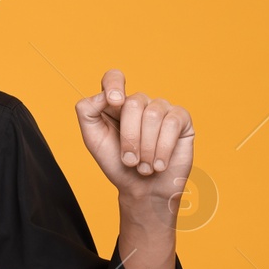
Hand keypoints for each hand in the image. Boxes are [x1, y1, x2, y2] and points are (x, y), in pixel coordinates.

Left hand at [75, 69, 194, 207]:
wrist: (143, 191)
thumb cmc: (118, 164)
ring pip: (152, 115)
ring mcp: (161, 108)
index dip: (114, 85)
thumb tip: (104, 94)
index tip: (114, 101)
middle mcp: (139, 102)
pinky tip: (160, 164)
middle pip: (133, 103)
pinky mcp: (181, 119)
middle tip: (130, 161)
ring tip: (145, 166)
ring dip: (146, 148)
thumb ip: (88, 112)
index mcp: (116, 103)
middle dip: (129, 138)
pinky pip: (171, 124)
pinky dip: (163, 149)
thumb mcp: (93, 139)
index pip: (114, 77)